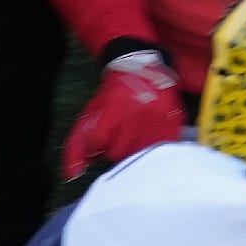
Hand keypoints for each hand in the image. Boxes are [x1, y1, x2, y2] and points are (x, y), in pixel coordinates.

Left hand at [62, 46, 184, 177]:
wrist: (142, 70)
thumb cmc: (112, 98)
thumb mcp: (89, 115)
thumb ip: (76, 147)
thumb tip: (71, 174)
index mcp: (114, 106)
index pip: (99, 142)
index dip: (99, 144)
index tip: (103, 136)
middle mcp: (137, 112)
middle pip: (119, 153)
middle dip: (116, 149)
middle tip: (119, 137)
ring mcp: (157, 118)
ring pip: (140, 154)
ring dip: (134, 150)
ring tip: (133, 136)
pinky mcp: (173, 123)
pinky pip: (160, 149)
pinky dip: (153, 147)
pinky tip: (149, 136)